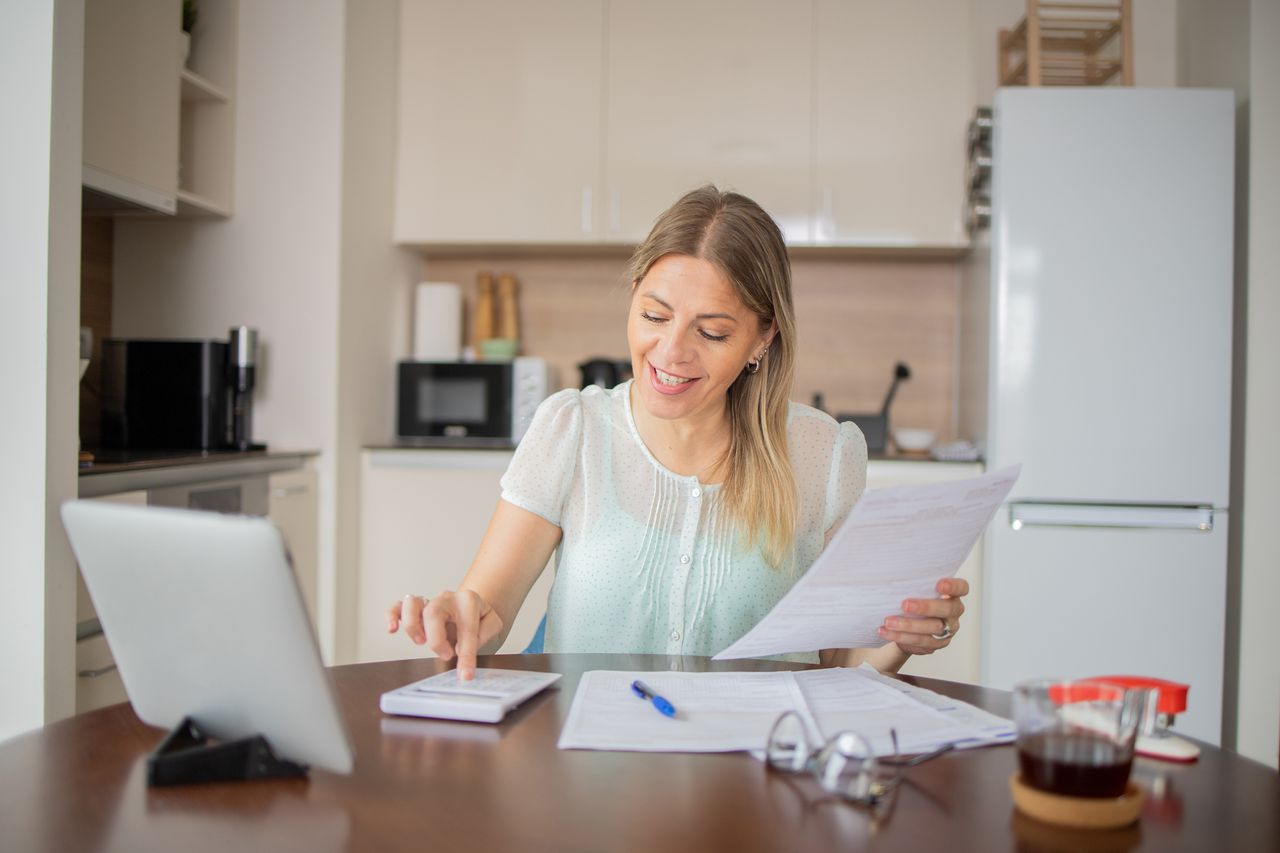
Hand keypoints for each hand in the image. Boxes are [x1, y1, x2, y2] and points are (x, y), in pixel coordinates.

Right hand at [386, 589, 503, 679]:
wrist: (473, 608)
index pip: (466, 628)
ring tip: (421, 642)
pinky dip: (392, 616)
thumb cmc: (480, 618)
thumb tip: (462, 649)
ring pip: (413, 604)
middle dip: (437, 639)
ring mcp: (430, 601)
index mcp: (469, 600)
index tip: (465, 674)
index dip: (466, 654)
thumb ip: (484, 633)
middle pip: (433, 613)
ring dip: (413, 626)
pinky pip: (398, 606)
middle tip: (446, 656)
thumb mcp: (493, 625)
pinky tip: (391, 629)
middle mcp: (447, 598)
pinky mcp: (416, 609)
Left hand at [877, 578, 967, 655]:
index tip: (939, 584)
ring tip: (889, 622)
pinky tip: (886, 631)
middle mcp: (954, 612)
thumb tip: (891, 570)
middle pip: (947, 609)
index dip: (953, 586)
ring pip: (933, 628)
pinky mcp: (937, 644)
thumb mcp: (915, 589)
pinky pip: (920, 641)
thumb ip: (913, 582)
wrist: (907, 624)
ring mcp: (948, 629)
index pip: (961, 588)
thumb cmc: (912, 599)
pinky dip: (901, 636)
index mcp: (952, 594)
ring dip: (909, 625)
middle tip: (905, 605)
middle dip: (926, 607)